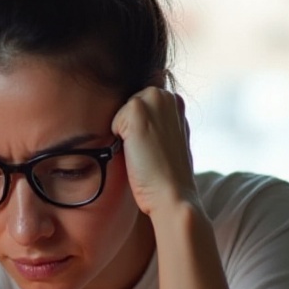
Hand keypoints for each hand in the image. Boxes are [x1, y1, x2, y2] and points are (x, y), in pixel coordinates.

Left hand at [111, 86, 197, 217]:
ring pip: (120, 114)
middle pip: (126, 106)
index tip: (151, 148)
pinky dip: (118, 139)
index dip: (137, 130)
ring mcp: (153, 100)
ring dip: (124, 134)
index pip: (138, 106)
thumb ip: (157, 124)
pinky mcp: (137, 110)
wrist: (172, 193)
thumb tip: (134, 123)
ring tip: (142, 151)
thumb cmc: (168, 174)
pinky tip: (136, 152)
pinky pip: (113, 121)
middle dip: (129, 128)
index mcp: (175, 101)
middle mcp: (166, 95)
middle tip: (146, 151)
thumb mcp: (168, 141)